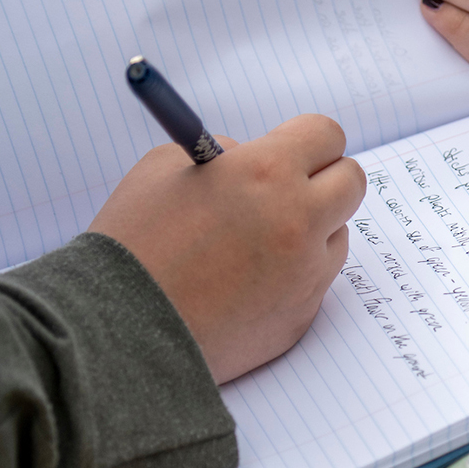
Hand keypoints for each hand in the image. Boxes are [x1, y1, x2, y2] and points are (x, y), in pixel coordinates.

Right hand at [88, 115, 365, 383]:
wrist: (117, 333)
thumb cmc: (133, 243)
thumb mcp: (163, 168)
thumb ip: (221, 152)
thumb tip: (253, 154)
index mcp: (267, 172)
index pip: (326, 135)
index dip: (308, 140)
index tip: (294, 149)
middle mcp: (299, 221)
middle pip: (351, 181)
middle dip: (325, 179)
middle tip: (292, 188)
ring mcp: (306, 273)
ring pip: (337, 235)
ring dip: (311, 231)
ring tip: (255, 244)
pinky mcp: (302, 316)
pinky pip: (316, 281)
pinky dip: (294, 275)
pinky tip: (248, 282)